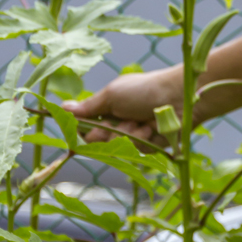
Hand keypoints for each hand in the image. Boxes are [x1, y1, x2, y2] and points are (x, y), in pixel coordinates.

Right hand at [62, 67, 181, 143]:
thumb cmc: (145, 90)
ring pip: (117, 148)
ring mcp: (132, 136)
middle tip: (123, 118)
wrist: (179, 98)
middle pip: (97, 141)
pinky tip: (153, 129)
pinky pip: (136, 151)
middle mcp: (117, 123)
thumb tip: (62, 107)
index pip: (84, 127)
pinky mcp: (148, 147)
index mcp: (107, 108)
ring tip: (143, 120)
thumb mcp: (112, 95)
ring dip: (129, 134)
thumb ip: (88, 106)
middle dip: (109, 131)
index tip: (89, 123)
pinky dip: (144, 139)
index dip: (85, 128)